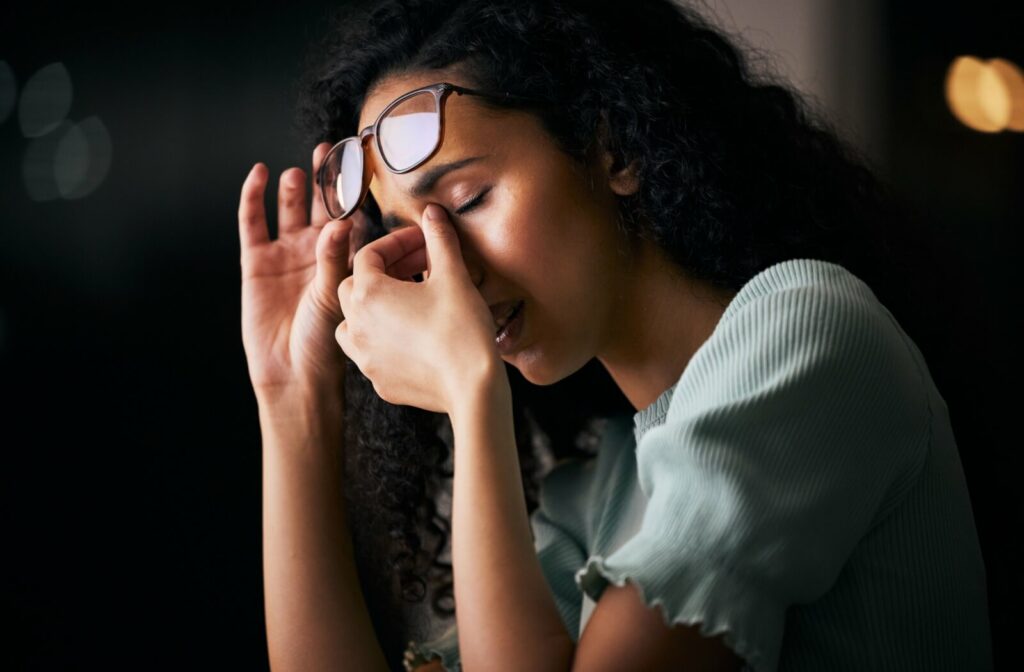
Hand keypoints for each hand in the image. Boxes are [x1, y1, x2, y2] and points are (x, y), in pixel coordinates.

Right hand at [238, 143, 370, 399]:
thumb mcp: (336, 295)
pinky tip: (258, 174)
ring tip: (302, 170)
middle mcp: (316, 252)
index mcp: (344, 258)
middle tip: (332, 151)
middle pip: (321, 206)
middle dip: (326, 179)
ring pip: (290, 210)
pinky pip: (254, 222)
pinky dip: (254, 198)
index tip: (365, 163)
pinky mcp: (257, 260)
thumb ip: (336, 258)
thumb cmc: (325, 340)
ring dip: (296, 188)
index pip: (352, 216)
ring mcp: (286, 253)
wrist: (292, 370)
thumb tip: (342, 221)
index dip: (356, 191)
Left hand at [336, 204, 502, 414]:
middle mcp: (356, 325)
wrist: (472, 388)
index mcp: (368, 294)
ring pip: (352, 323)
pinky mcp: (379, 381)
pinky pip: (370, 353)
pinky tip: (413, 337)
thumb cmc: (462, 330)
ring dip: (373, 308)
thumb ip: (439, 240)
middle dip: (384, 272)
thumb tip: (432, 214)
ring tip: (406, 303)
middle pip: (354, 286)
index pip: (369, 255)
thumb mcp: (453, 276)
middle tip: (418, 268)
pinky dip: (383, 339)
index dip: (396, 243)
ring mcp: (365, 357)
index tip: (423, 241)